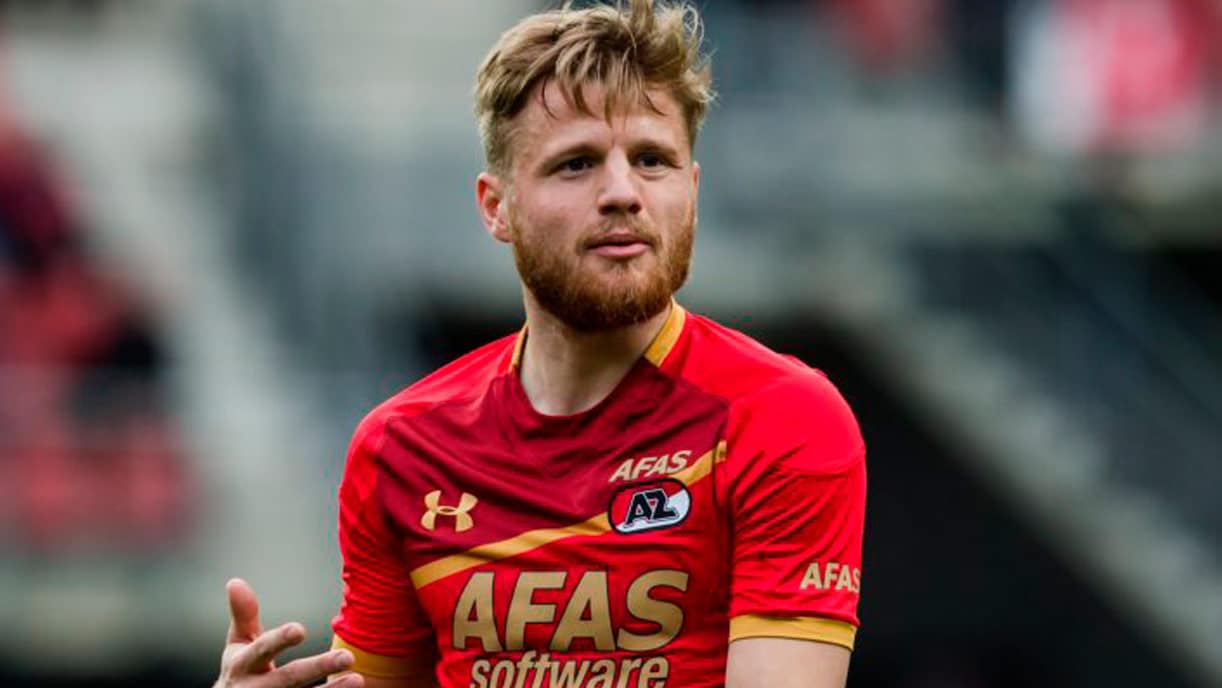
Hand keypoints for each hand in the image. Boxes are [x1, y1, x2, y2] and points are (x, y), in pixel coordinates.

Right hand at [214, 578, 362, 687]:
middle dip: (318, 667)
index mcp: (241, 665)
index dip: (280, 640)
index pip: (263, 649)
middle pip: (289, 678)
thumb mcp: (238, 643)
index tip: (300, 629)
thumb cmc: (242, 669)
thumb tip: (235, 582)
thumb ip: (243, 614)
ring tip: (357, 679)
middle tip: (348, 657)